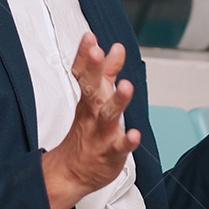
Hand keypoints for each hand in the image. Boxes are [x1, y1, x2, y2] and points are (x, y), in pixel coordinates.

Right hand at [42, 33, 140, 208]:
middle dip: (94, 70)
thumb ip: (107, 73)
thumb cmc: (88, 130)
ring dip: (117, 101)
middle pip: (92, 89)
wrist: (73, 170)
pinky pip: (119, 147)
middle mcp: (93, 113)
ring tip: (126, 86)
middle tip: (97, 52)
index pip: (83, 74)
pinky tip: (135, 134)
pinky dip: (127, 141)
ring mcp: (101, 133)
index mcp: (89, 99)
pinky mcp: (111, 153)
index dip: (85, 56)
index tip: (89, 37)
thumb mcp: (96, 98)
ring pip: (108, 116)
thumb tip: (115, 48)